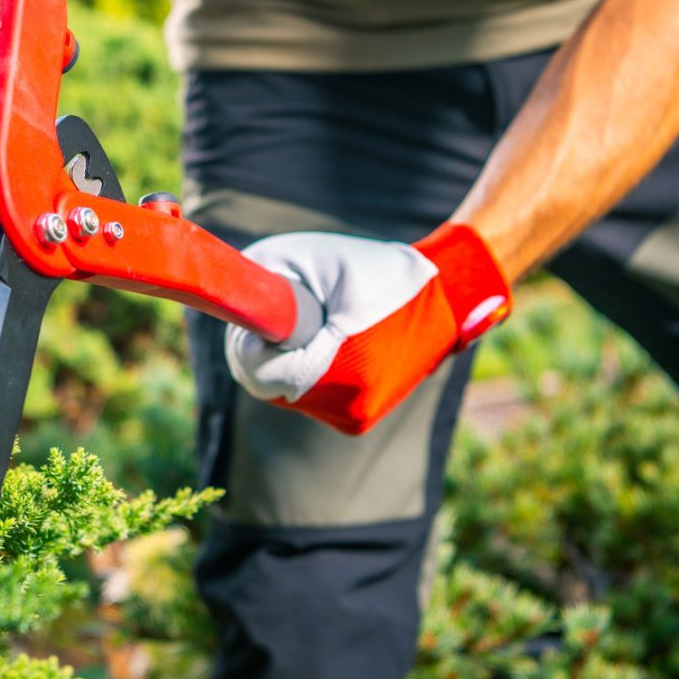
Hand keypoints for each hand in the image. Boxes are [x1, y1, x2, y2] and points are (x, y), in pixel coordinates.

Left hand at [226, 225, 511, 434]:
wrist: (449, 296)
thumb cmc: (379, 271)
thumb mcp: (316, 258)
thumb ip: (266, 278)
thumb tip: (230, 302)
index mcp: (343, 372)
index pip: (259, 373)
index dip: (248, 342)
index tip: (260, 314)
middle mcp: (349, 407)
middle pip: (268, 385)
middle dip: (267, 349)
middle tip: (289, 314)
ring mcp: (356, 419)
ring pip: (286, 393)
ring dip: (288, 360)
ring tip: (323, 326)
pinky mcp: (358, 420)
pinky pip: (308, 397)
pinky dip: (308, 371)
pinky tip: (334, 345)